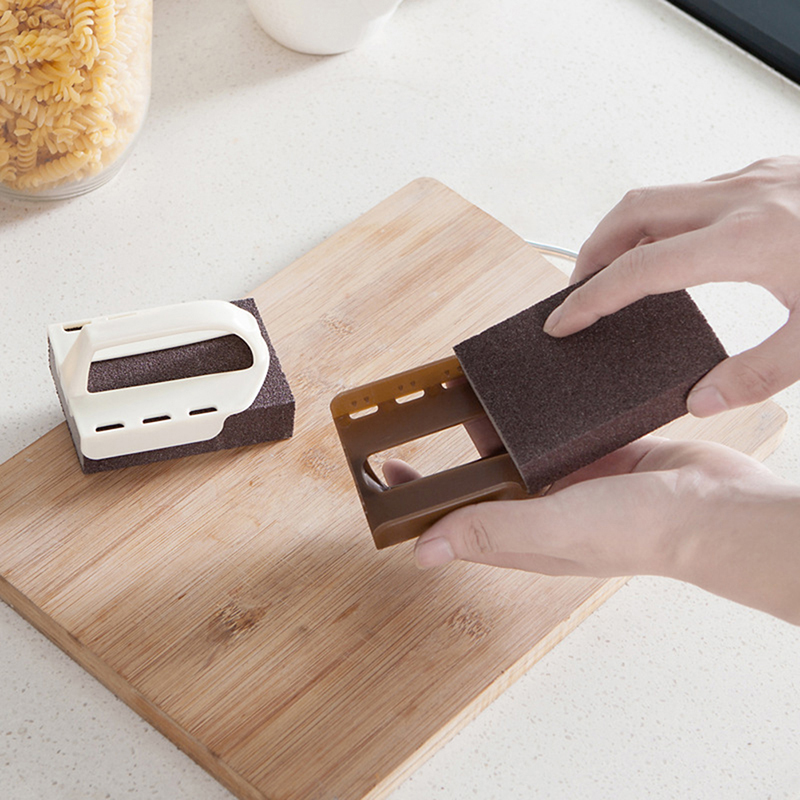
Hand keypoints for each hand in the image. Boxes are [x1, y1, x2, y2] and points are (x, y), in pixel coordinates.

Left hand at [383, 438, 799, 624]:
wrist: (717, 506)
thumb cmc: (643, 528)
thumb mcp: (556, 526)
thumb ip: (492, 530)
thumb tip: (425, 550)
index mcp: (525, 537)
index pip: (458, 525)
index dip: (421, 506)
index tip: (391, 478)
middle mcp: (542, 512)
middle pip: (482, 486)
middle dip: (451, 461)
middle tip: (419, 424)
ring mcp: (570, 483)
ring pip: (516, 456)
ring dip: (490, 432)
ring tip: (462, 398)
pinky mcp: (596, 456)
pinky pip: (551, 437)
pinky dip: (533, 421)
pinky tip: (521, 398)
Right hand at [542, 156, 799, 416]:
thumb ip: (756, 374)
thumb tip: (699, 400)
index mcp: (747, 241)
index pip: (639, 269)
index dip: (591, 299)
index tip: (562, 322)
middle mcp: (741, 198)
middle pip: (631, 212)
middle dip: (592, 253)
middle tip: (577, 295)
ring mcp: (755, 178)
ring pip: (658, 195)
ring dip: (623, 233)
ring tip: (613, 275)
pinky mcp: (769, 173)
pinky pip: (692, 192)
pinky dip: (661, 221)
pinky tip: (674, 253)